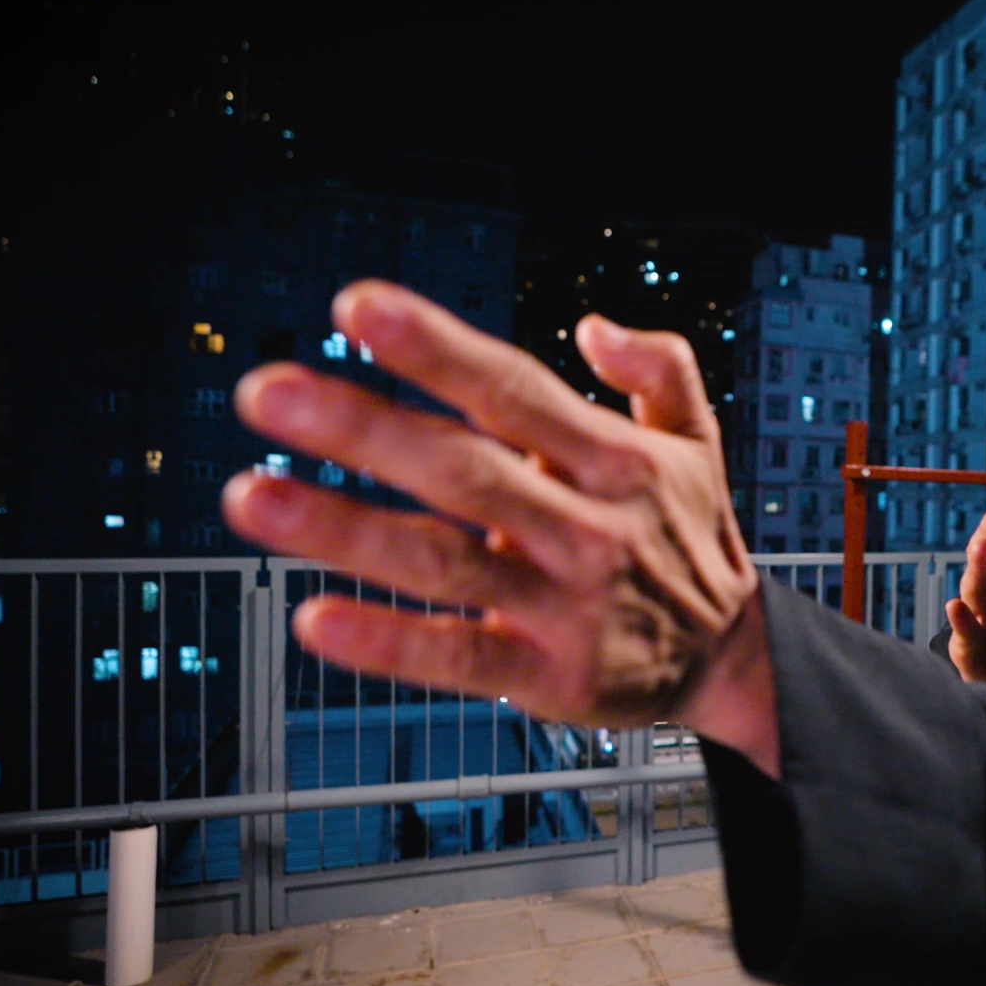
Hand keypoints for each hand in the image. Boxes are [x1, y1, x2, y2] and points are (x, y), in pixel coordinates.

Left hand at [221, 281, 779, 775]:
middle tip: (268, 392)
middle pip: (464, 471)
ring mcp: (564, 605)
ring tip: (254, 495)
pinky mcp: (546, 677)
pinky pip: (456, 658)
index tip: (355, 308)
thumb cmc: (690, 535)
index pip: (513, 391)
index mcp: (617, 460)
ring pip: (443, 563)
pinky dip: (386, 642)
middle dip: (362, 428)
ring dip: (342, 529)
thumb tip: (594, 324)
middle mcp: (589, 527)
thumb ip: (661, 366)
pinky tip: (315, 618)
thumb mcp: (698, 439)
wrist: (731, 657)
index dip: (434, 348)